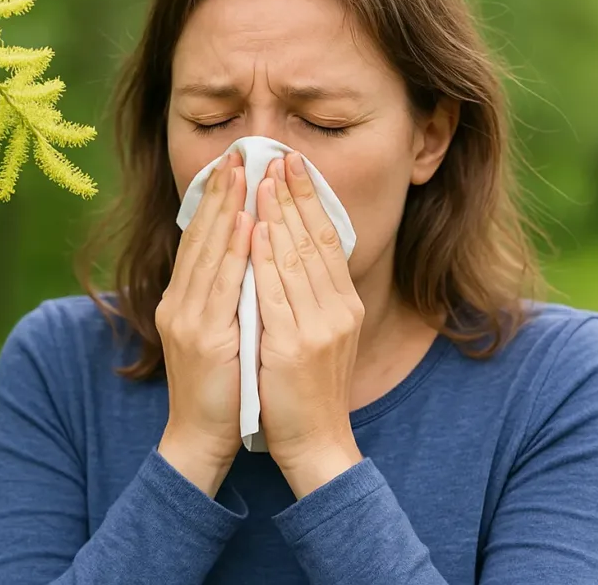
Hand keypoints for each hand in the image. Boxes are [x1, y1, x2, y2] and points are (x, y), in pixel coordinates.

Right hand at [156, 151, 252, 496]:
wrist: (200, 438)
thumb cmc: (219, 389)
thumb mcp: (218, 334)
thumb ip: (224, 297)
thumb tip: (246, 260)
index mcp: (183, 300)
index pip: (199, 239)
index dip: (214, 201)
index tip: (232, 166)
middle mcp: (179, 302)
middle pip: (199, 236)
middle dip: (219, 192)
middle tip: (236, 152)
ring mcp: (186, 317)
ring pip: (207, 251)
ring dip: (225, 208)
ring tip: (240, 171)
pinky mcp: (201, 336)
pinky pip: (220, 284)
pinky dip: (231, 249)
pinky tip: (243, 222)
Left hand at [252, 152, 365, 497]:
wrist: (315, 441)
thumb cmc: (309, 389)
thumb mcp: (322, 335)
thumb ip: (312, 296)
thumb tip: (291, 251)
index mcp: (344, 305)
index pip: (328, 240)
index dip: (311, 200)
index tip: (295, 166)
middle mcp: (338, 309)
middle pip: (314, 239)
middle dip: (294, 194)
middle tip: (278, 155)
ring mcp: (319, 326)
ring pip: (295, 257)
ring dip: (276, 214)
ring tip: (262, 178)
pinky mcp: (294, 345)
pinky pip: (275, 290)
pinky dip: (263, 256)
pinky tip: (252, 229)